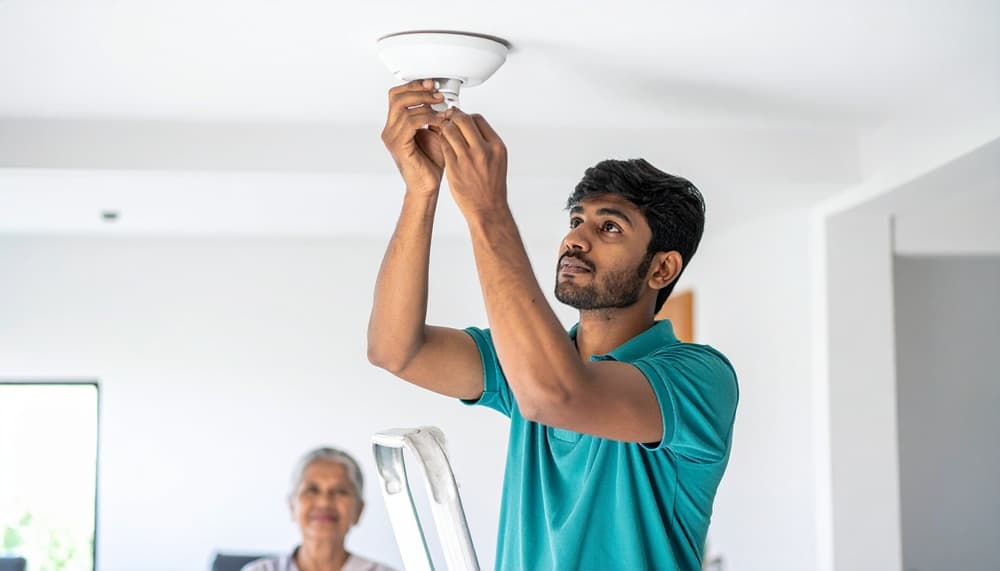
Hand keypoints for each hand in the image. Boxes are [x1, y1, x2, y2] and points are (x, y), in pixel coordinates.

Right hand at [381, 80, 448, 194]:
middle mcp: (390, 129)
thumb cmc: (431, 162)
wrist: (428, 185)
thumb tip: (442, 98)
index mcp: (396, 124)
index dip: (414, 86)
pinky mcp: (398, 146)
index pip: (397, 96)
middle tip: (437, 93)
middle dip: (419, 91)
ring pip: (403, 108)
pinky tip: (439, 120)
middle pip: (397, 97)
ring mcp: (392, 137)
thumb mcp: (435, 131)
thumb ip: (434, 115)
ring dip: (426, 104)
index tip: (432, 84)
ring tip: (442, 108)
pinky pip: (410, 123)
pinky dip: (426, 117)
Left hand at [439, 109, 508, 216]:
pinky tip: (439, 141)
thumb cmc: (491, 186)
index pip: (478, 119)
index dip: (467, 116)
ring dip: (444, 127)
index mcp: (496, 146)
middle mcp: (483, 150)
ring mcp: (468, 158)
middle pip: (463, 120)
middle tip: (447, 118)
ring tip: (442, 130)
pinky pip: (443, 145)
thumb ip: (485, 142)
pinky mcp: (454, 167)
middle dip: (453, 116)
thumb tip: (470, 125)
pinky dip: (440, 140)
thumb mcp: (497, 160)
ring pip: (450, 130)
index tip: (460, 118)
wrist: (487, 208)